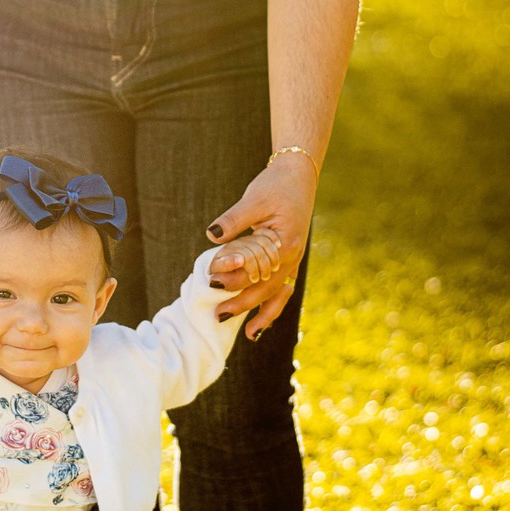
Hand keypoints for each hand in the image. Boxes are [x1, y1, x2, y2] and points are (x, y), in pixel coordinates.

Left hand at [205, 156, 316, 339]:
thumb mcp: (254, 199)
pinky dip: (274, 306)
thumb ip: (234, 219)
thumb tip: (212, 234)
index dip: (233, 276)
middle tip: (219, 314)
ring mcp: (293, 260)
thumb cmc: (275, 185)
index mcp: (285, 243)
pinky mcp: (290, 259)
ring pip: (278, 294)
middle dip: (243, 303)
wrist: (298, 175)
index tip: (211, 281)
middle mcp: (292, 256)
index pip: (255, 269)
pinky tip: (263, 320)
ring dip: (263, 314)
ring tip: (249, 335)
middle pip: (266, 288)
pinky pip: (283, 288)